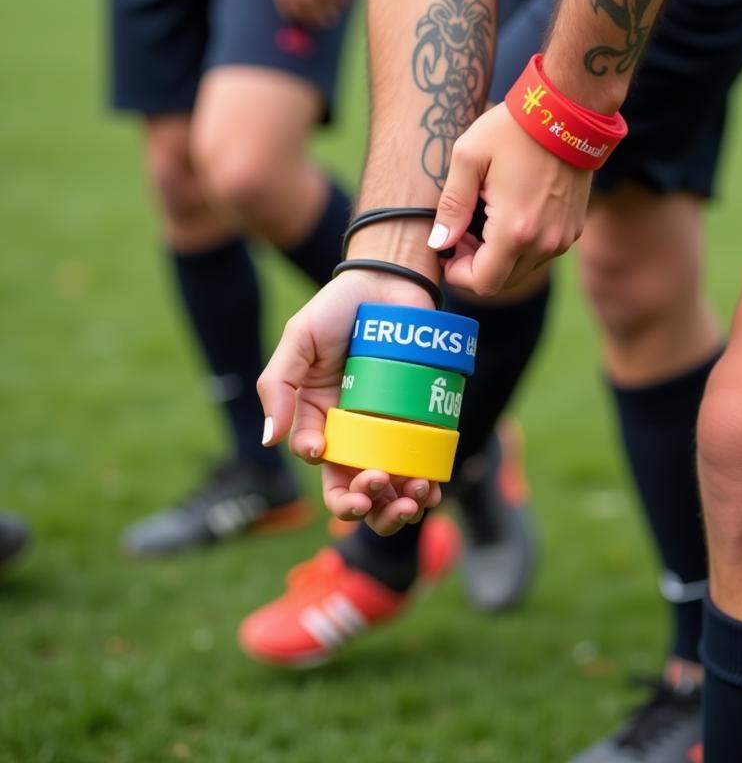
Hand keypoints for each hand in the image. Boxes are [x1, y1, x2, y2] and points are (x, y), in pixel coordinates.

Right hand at [258, 269, 442, 534]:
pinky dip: (426, 482)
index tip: (324, 452)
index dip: (322, 471)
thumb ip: (277, 385)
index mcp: (320, 418)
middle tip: (375, 496)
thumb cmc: (337, 309)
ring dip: (397, 504)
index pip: (321, 464)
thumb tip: (269, 441)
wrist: (388, 280)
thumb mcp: (298, 340)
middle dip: (366, 505)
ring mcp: (390, 425)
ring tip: (408, 502)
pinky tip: (430, 488)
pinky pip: (424, 459)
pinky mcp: (421, 415)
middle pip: (357, 486)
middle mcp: (355, 429)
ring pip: (393, 483)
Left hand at [428, 102, 591, 294]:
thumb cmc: (513, 130)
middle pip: (502, 282)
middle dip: (476, 266)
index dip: (457, 273)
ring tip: (485, 218)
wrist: (568, 111)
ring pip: (521, 269)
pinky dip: (521, 245)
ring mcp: (562, 238)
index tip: (448, 247)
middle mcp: (544, 243)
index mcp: (515, 231)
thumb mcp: (468, 158)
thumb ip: (451, 207)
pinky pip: (541, 252)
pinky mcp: (573, 228)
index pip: (483, 283)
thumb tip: (438, 243)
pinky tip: (510, 212)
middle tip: (463, 232)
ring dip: (499, 256)